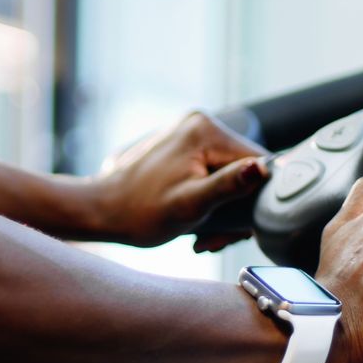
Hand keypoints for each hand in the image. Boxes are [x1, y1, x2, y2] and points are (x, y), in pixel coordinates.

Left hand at [92, 111, 270, 248]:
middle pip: (243, 171)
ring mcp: (190, 132)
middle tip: (211, 240)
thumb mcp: (190, 205)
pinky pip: (211, 173)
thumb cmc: (140, 213)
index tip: (234, 231)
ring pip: (229, 175)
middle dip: (234, 210)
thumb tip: (261, 169)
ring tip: (200, 235)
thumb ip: (228, 186)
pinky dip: (207, 198)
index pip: (258, 164)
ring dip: (221, 209)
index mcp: (206, 130)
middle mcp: (201, 122)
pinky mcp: (183, 146)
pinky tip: (193, 219)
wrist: (101, 211)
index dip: (254, 201)